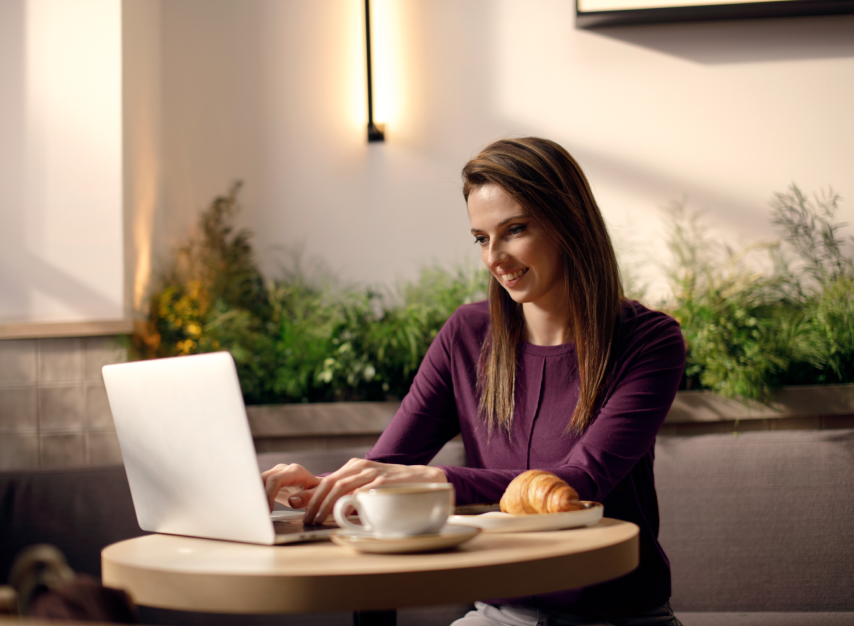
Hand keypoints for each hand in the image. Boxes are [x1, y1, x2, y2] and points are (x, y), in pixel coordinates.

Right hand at [261, 463, 321, 511]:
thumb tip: (292, 501)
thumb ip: (308, 497)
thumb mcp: (318, 495)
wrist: (315, 486)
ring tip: (255, 510)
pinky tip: (256, 506)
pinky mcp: (270, 479)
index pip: (275, 480)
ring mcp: (275, 473)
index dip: (268, 494)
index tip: (268, 510)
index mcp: (295, 471)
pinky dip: (256, 495)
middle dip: (258, 495)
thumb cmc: (318, 491)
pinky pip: (259, 485)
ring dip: (255, 495)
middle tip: (258, 512)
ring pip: (258, 481)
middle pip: (264, 479)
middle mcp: (283, 469)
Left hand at [292, 458, 446, 523]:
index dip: (309, 495)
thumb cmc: (393, 487)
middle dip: (313, 502)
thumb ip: (351, 495)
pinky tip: (340, 516)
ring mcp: (372, 474)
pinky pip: (360, 494)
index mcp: (355, 466)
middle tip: (307, 519)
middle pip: (329, 483)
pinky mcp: (382, 483)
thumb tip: (326, 510)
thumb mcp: (369, 487)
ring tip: (318, 520)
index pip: (326, 480)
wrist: (424, 479)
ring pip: (340, 487)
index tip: (297, 507)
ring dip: (325, 506)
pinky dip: (347, 505)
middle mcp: (361, 467)